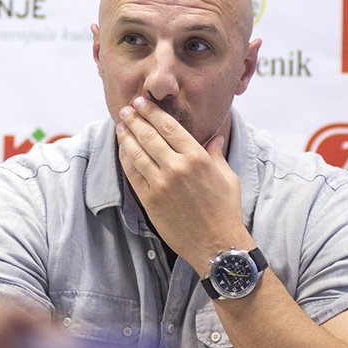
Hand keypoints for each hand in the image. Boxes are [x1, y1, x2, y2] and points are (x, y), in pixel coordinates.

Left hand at [116, 97, 251, 271]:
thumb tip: (215, 137)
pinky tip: (123, 150)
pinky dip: (125, 159)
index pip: (168, 126)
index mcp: (197, 157)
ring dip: (126, 136)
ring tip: (121, 125)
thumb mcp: (227, 177)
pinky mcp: (150, 200)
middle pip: (149, 135)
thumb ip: (216, 154)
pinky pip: (133, 173)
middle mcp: (176, 167)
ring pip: (137, 152)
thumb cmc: (225, 210)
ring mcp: (160, 184)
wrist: (216, 245)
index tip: (142, 103)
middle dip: (135, 119)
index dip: (152, 112)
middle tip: (127, 109)